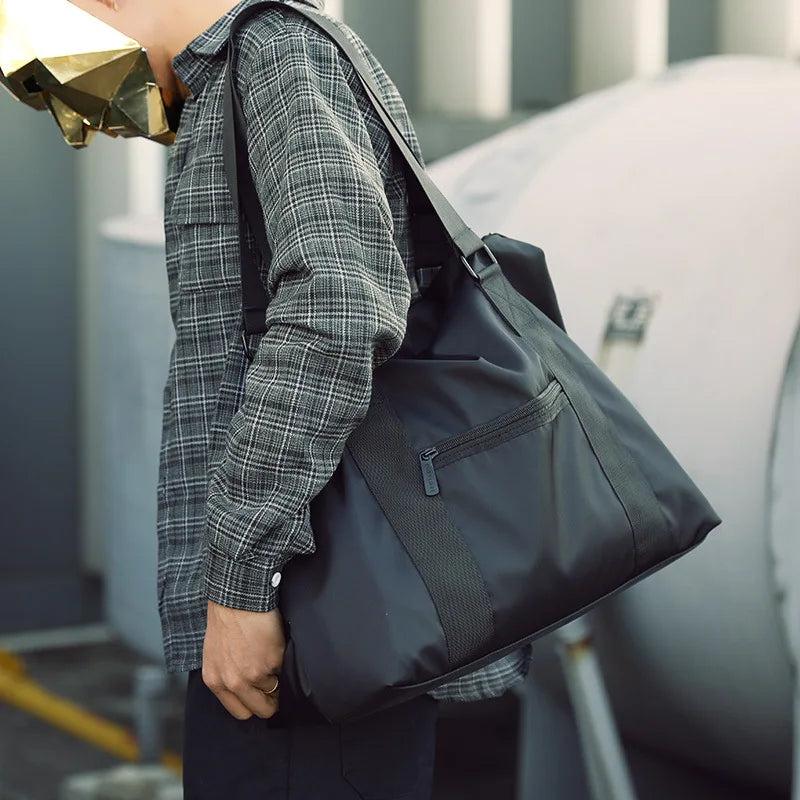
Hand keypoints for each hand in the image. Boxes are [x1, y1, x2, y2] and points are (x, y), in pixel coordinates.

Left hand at [202, 601, 285, 719]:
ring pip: (276, 691)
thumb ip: (226, 674)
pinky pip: (284, 670)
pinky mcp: (272, 662)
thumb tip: (244, 686)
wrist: (238, 597)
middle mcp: (233, 682)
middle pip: (261, 709)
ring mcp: (254, 675)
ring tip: (272, 657)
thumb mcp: (215, 653)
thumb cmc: (226, 618)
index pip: (240, 711)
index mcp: (216, 681)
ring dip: (278, 677)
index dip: (254, 703)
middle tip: (275, 682)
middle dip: (271, 699)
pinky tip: (275, 645)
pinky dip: (283, 661)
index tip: (261, 695)